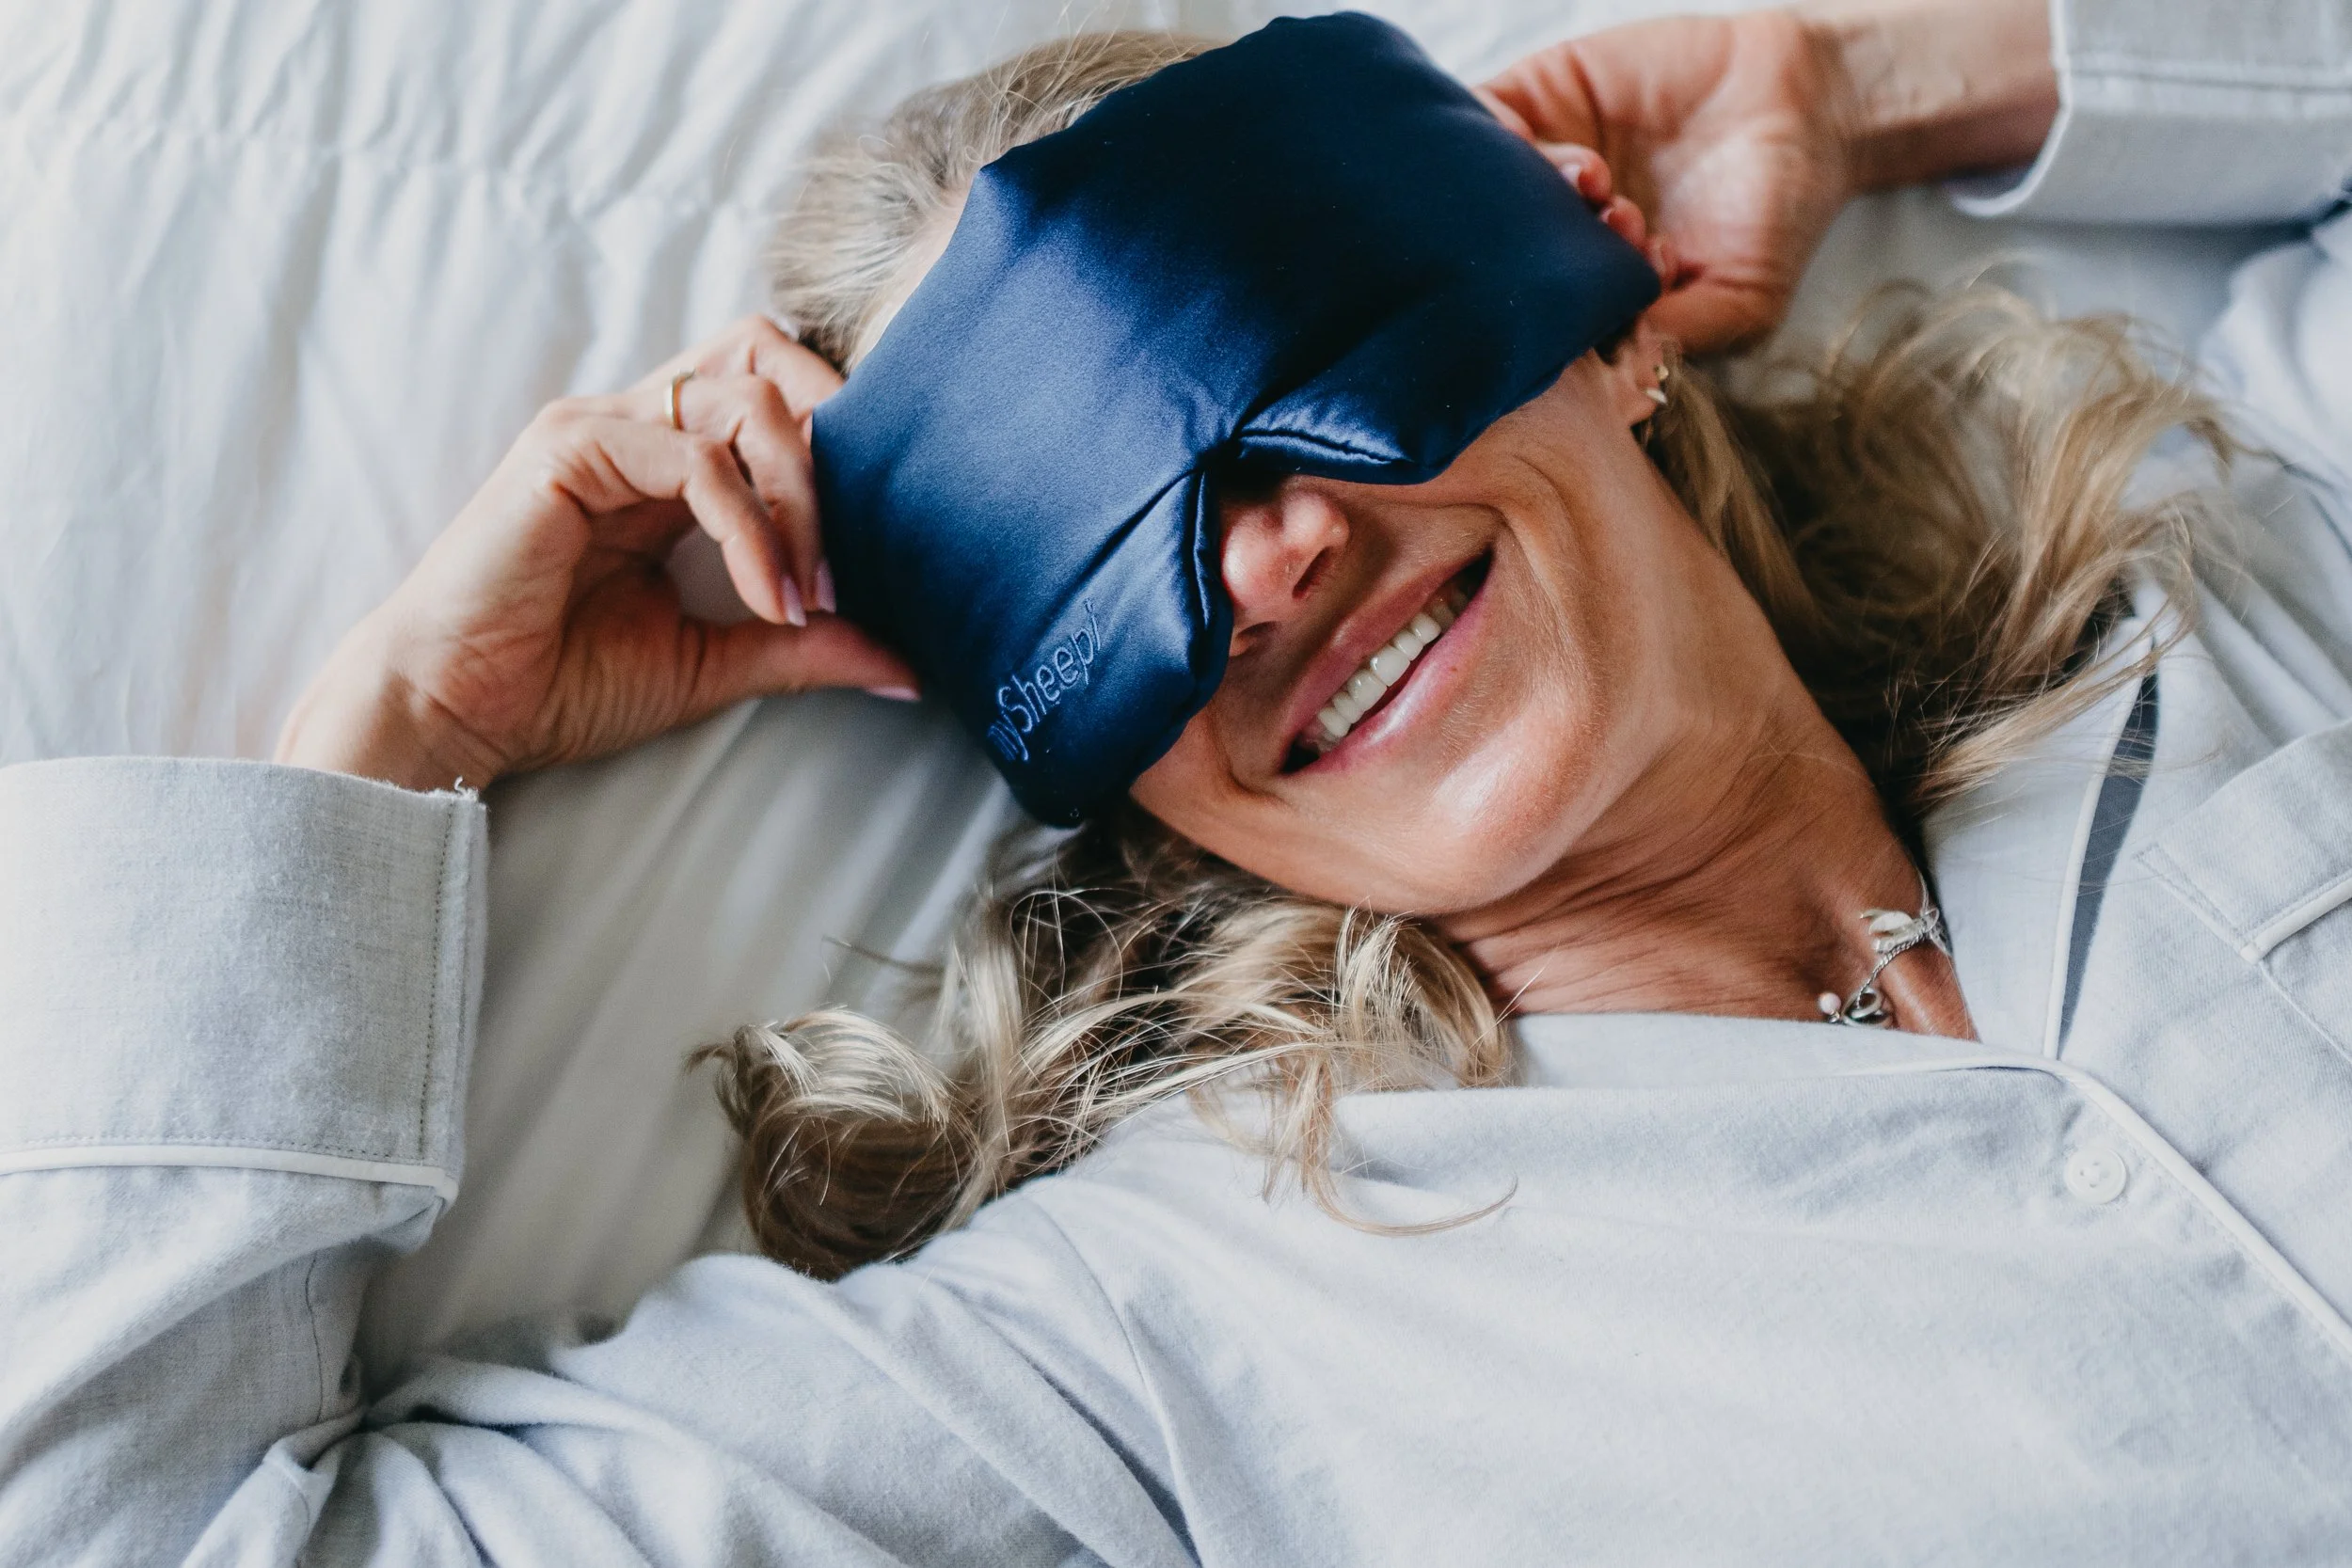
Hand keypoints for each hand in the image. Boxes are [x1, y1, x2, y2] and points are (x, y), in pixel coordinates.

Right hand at [276, 316, 917, 792]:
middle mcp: (639, 428)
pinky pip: (694, 459)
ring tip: (812, 593)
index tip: (883, 548)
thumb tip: (910, 659)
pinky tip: (770, 598)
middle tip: (867, 539)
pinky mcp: (569, 450)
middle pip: (767, 355)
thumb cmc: (561, 686)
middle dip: (836, 432)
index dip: (842, 446)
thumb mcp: (717, 663)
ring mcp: (601, 429)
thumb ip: (808, 646)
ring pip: (745, 398)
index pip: (777, 394)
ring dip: (802, 496)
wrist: (454, 715)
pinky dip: (751, 527)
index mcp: (671, 464)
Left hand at [1483, 9, 1853, 352]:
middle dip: (1536, 264)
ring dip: (1534, 203)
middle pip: (1489, 256)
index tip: (1590, 326)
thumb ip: (1667, 335)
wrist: (1813, 104)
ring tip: (1603, 196)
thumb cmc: (1774, 217)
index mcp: (1585, 286)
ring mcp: (1543, 162)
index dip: (1544, 327)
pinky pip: (1488, 120)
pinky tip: (1583, 167)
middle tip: (1606, 250)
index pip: (1525, 317)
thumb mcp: (1734, 304)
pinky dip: (1516, 146)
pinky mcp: (1543, 96)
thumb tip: (1601, 365)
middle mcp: (1554, 230)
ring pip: (1484, 191)